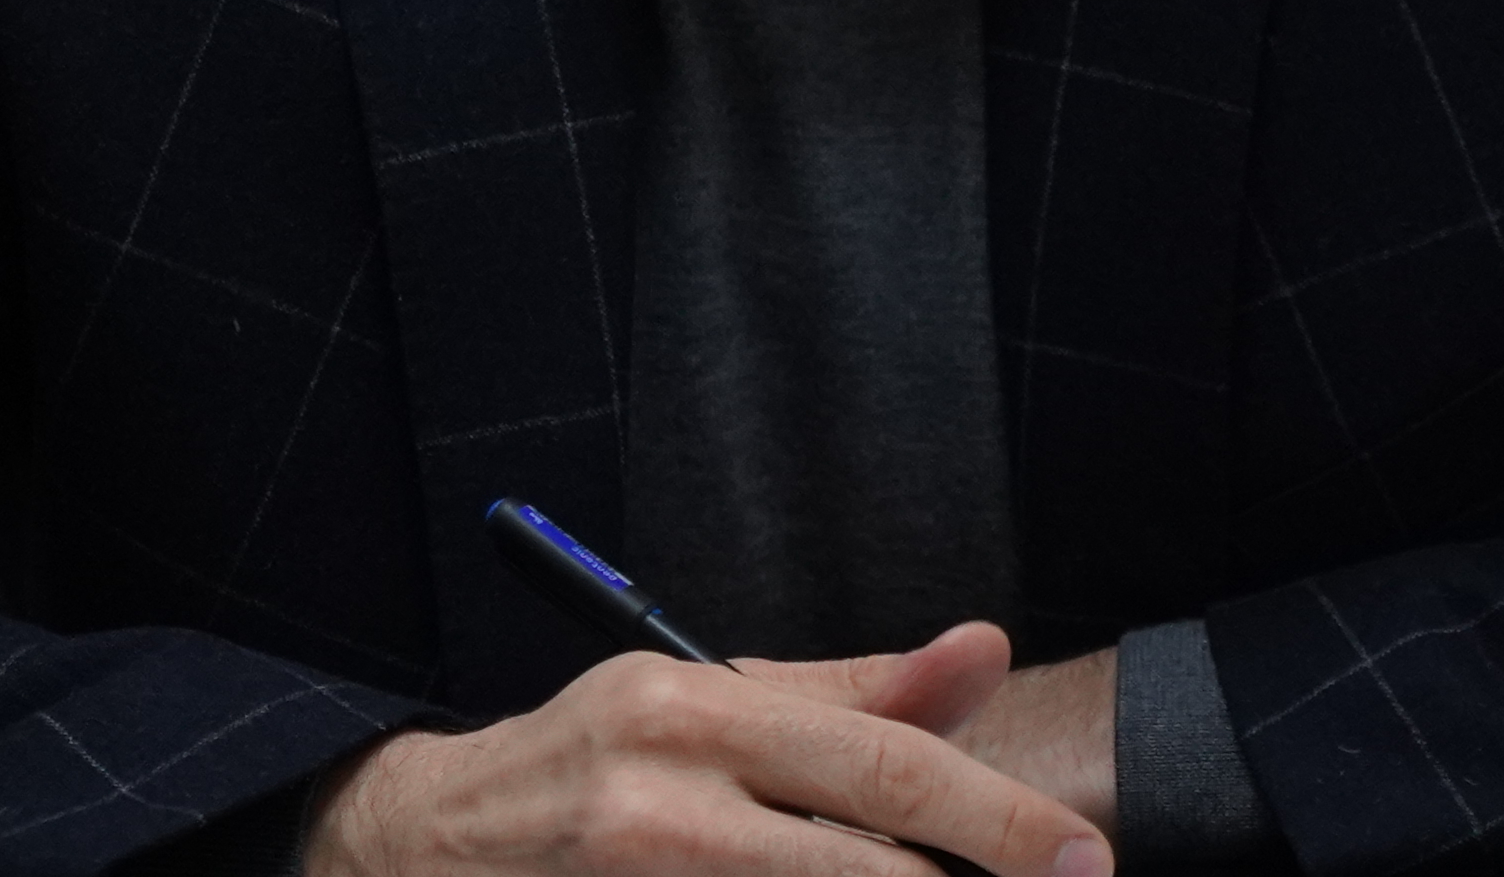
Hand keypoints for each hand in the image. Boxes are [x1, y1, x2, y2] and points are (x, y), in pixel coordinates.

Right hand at [308, 628, 1109, 876]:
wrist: (419, 849)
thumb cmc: (591, 769)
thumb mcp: (709, 704)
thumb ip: (852, 695)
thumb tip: (986, 648)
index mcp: (691, 709)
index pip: (879, 762)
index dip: (999, 820)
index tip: (1084, 861)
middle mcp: (657, 797)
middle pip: (861, 867)